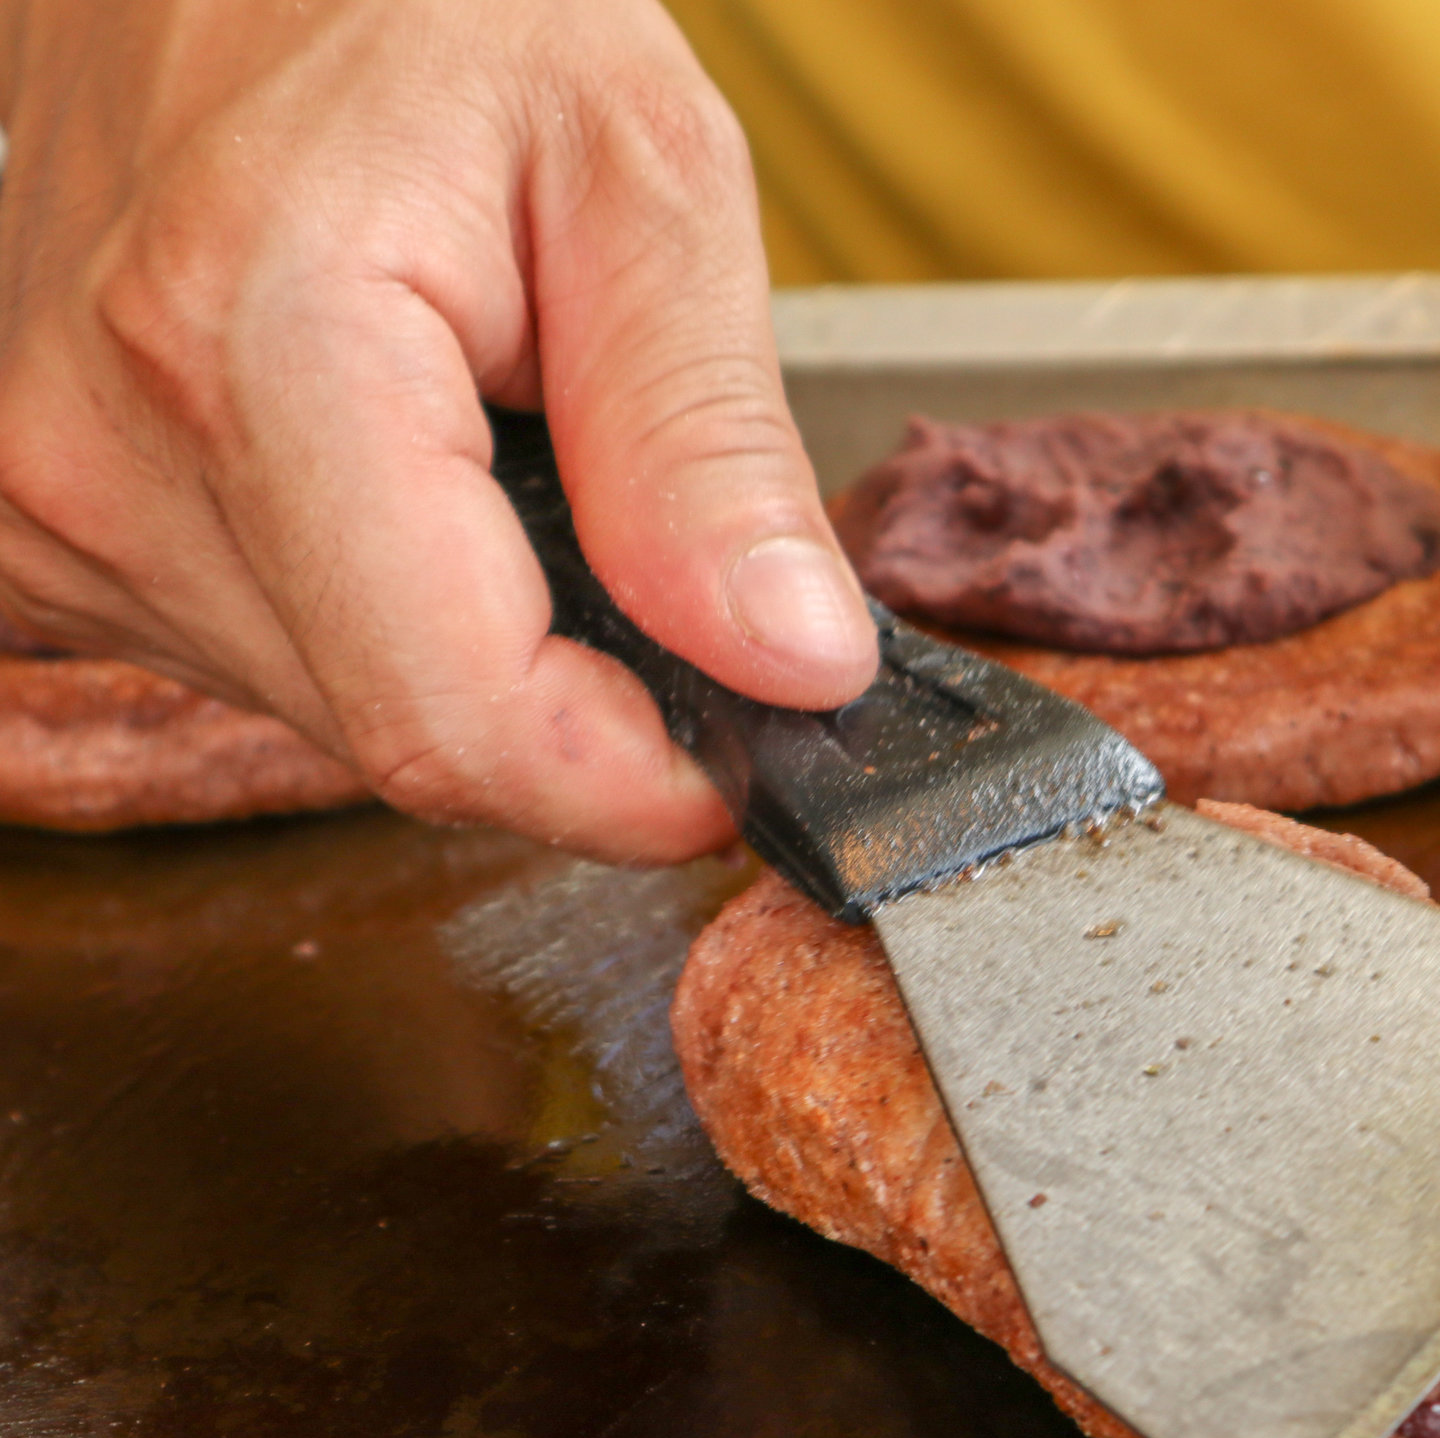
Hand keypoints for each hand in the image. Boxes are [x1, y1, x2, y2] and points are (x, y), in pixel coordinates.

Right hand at [0, 0, 879, 861]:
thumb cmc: (425, 7)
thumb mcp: (642, 176)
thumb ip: (707, 441)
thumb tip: (789, 663)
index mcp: (253, 351)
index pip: (460, 720)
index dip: (637, 782)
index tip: (748, 752)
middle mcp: (101, 456)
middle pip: (409, 739)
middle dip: (574, 694)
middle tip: (646, 543)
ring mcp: (40, 506)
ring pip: (342, 718)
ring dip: (473, 640)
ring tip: (498, 447)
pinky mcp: (33, 532)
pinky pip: (265, 662)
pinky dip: (376, 612)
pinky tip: (399, 479)